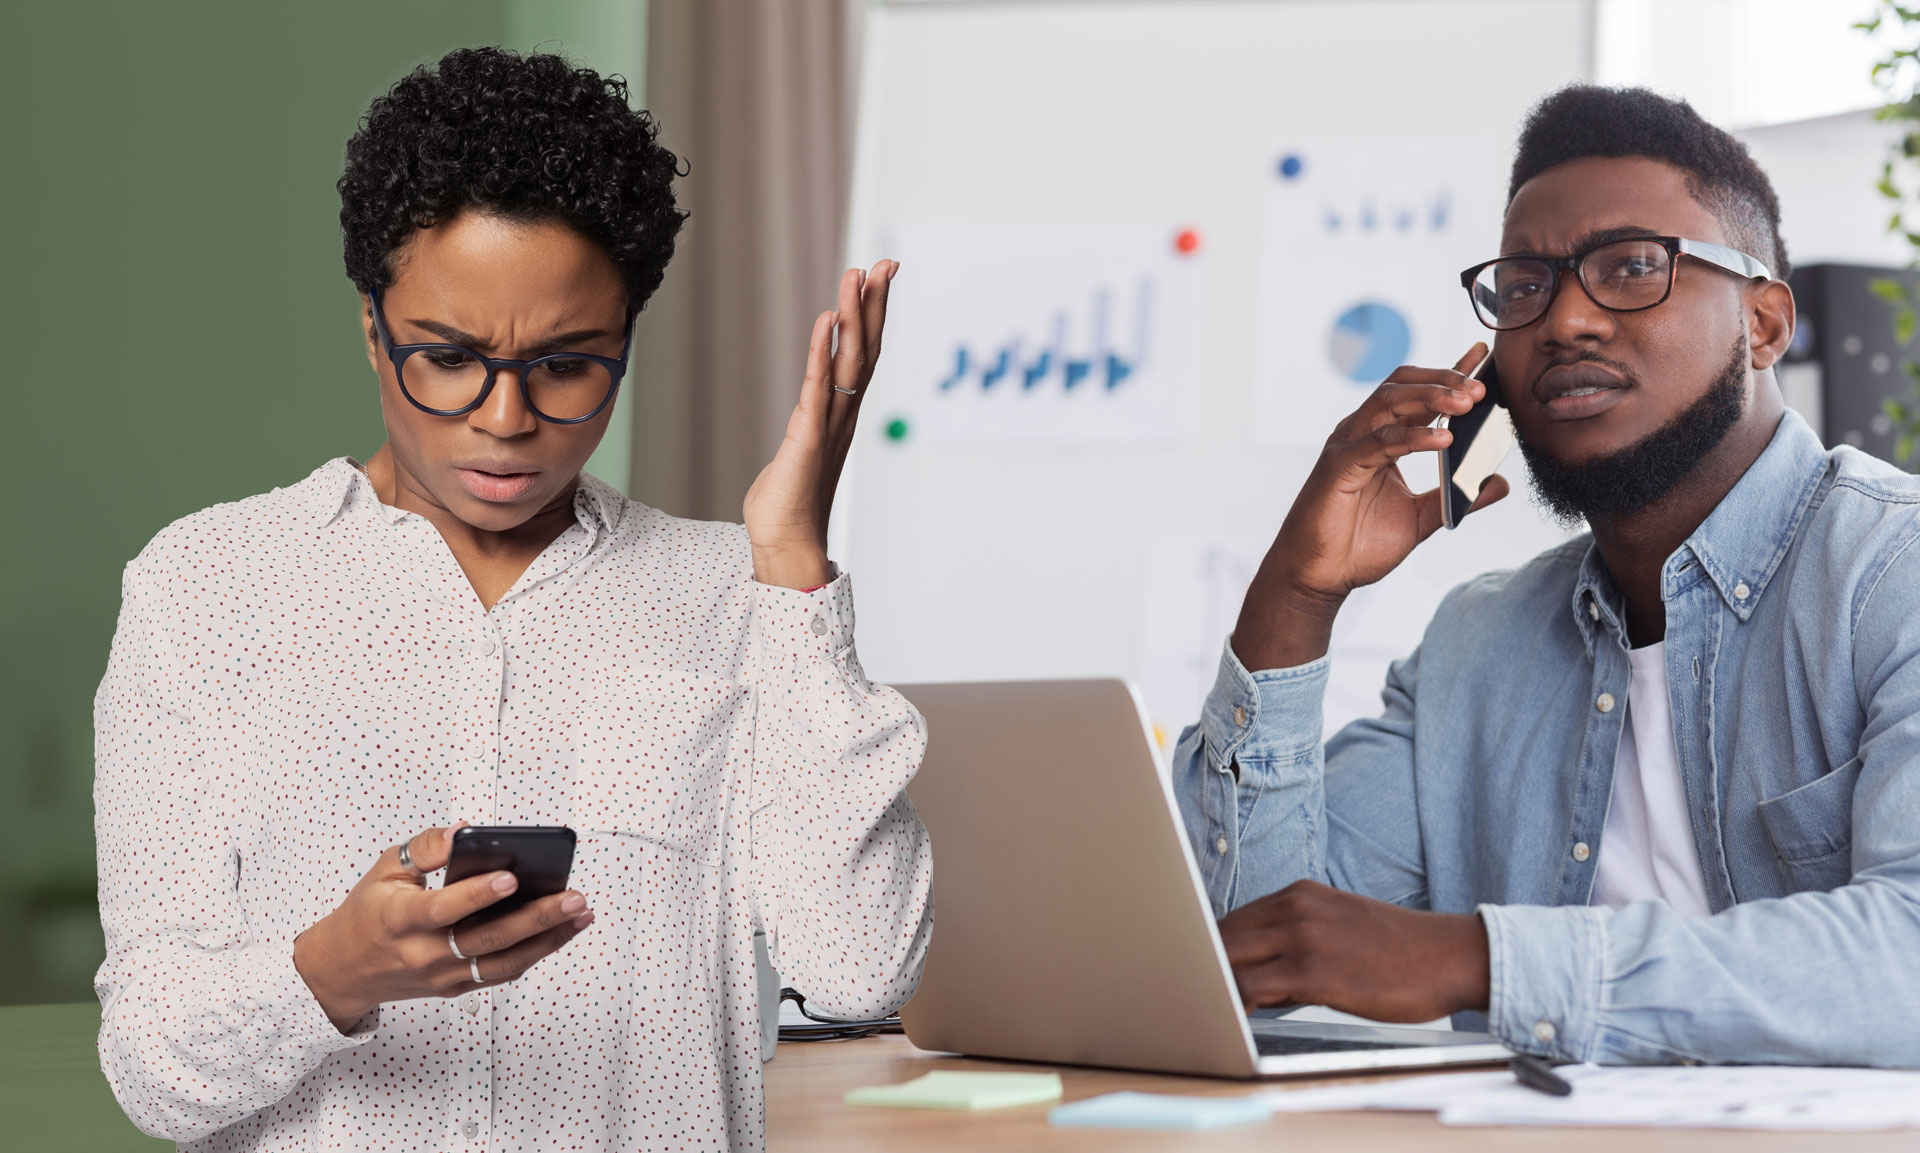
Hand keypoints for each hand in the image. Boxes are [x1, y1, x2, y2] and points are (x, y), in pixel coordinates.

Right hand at [292, 822, 593, 1033]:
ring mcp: (442, 976)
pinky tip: (561, 931)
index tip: (512, 877)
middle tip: (573, 897)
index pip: (443, 910)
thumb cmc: (369, 912)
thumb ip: (426, 847)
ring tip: (581, 914)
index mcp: (400, 920)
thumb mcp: (386, 868)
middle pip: (487, 940)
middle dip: (536, 919)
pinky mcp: (456, 987)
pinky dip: (534, 953)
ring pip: (503, 963)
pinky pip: (500, 973)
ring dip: (548, 940)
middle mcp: (424, 954)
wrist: (343, 969)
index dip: (477, 895)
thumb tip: (467, 831)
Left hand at [743, 260, 896, 588]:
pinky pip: (818, 386)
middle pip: (865, 349)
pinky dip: (823, 351)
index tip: (879, 276)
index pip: (863, 355)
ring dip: (853, 316)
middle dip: (874, 304)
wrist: (786, 544)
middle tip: (884, 262)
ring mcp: (828, 424)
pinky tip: (828, 320)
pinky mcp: (807, 436)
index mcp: (841, 414)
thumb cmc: (788, 503)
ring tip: (855, 275)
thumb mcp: (800, 450)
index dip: (872, 315)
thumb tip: (809, 416)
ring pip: (847, 361)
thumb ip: (808, 427)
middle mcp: (842, 414)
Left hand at [1220, 880, 1488, 1022]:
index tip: (1199, 969)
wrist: (1447, 956)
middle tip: (1193, 991)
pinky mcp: (1313, 972)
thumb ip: (1296, 932)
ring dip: (1214, 984)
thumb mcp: (1338, 922)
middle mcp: (1295, 908)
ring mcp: (1302, 938)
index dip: (1211, 947)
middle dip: (1203, 965)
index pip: (1233, 919)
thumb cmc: (1397, 949)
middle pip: (1223, 936)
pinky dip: (1236, 1001)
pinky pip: (1254, 987)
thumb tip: (1258, 965)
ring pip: (1231, 960)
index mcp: (1299, 894)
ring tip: (1208, 1006)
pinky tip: (1234, 1016)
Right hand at [1232, 343, 1508, 669]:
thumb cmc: (1358, 546)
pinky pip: (1380, 442)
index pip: (1416, 395)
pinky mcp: (1339, 467)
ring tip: (1468, 402)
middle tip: (1482, 387)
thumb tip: (1499, 483)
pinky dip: (1413, 436)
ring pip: (1389, 403)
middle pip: (1401, 387)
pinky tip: (1444, 438)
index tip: (1482, 358)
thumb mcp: (1421, 518)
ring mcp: (1348, 447)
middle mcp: (1361, 434)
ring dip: (1431, 397)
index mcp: (1380, 439)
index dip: (1448, 373)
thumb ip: (1456, 496)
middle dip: (1443, 380)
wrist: (1320, 577)